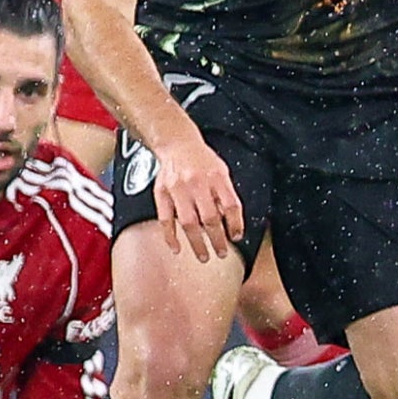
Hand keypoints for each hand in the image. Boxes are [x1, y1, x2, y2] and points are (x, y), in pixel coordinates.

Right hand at [150, 137, 244, 261]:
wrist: (177, 142)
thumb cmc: (201, 159)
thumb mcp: (221, 171)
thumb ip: (226, 195)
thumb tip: (231, 223)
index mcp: (216, 176)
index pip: (230, 205)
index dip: (235, 224)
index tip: (236, 237)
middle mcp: (197, 182)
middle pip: (210, 217)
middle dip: (218, 239)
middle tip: (222, 252)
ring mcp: (177, 188)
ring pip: (188, 222)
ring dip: (197, 243)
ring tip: (204, 256)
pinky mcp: (161, 193)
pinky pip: (165, 219)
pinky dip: (170, 236)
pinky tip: (176, 248)